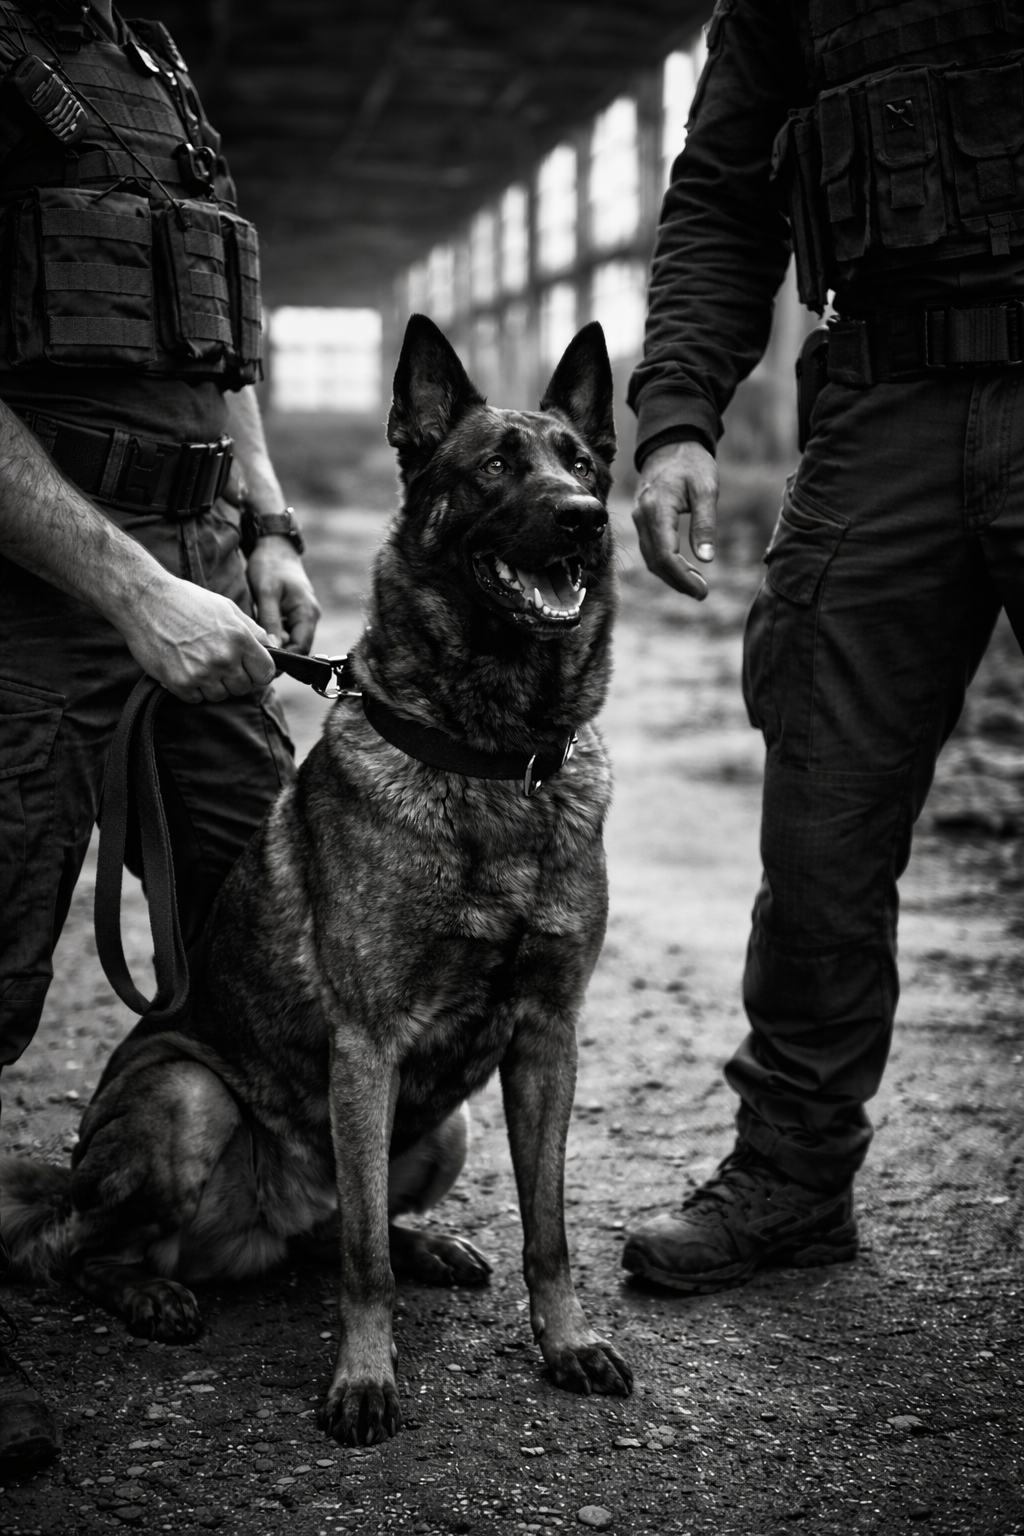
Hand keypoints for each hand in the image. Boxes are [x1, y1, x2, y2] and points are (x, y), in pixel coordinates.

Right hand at [117, 573, 275, 703]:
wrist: (145, 601)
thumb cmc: (187, 601)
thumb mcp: (226, 607)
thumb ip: (252, 630)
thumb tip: (271, 646)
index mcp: (240, 639)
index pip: (266, 673)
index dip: (259, 672)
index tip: (250, 668)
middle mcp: (223, 659)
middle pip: (243, 688)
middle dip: (235, 678)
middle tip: (219, 662)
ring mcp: (201, 674)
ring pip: (220, 696)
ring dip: (213, 684)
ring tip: (199, 662)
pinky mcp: (179, 683)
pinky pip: (196, 699)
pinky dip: (192, 688)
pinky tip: (184, 667)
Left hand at [246, 535, 320, 653]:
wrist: (275, 547)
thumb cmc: (270, 565)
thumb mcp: (266, 592)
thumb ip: (269, 621)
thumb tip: (272, 649)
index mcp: (307, 613)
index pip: (300, 648)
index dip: (285, 661)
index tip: (263, 665)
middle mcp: (309, 617)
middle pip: (297, 648)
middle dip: (280, 657)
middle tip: (255, 662)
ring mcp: (303, 616)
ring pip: (292, 641)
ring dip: (277, 648)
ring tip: (256, 651)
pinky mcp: (294, 613)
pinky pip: (287, 633)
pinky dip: (276, 638)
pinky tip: (260, 638)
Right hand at [631, 440, 718, 599]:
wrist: (670, 444)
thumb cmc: (692, 463)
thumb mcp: (706, 489)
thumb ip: (705, 523)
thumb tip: (706, 559)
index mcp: (657, 508)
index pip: (665, 554)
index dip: (683, 577)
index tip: (702, 591)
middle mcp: (642, 516)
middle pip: (655, 562)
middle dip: (678, 581)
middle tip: (702, 593)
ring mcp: (639, 519)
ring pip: (650, 558)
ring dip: (671, 576)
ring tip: (695, 585)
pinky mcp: (642, 520)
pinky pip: (649, 549)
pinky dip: (665, 564)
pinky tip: (683, 569)